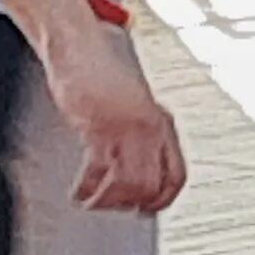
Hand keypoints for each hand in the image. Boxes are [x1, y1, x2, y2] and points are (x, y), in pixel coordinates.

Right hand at [46, 21, 187, 212]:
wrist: (78, 43)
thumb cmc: (100, 71)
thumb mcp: (131, 103)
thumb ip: (139, 130)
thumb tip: (137, 165)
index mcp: (162, 121)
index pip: (176, 175)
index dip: (162, 200)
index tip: (147, 210)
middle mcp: (150, 126)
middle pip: (154, 186)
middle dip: (132, 205)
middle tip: (114, 208)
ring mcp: (127, 127)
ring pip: (130, 186)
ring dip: (108, 201)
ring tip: (92, 202)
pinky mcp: (100, 126)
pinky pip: (99, 172)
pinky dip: (87, 189)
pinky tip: (79, 192)